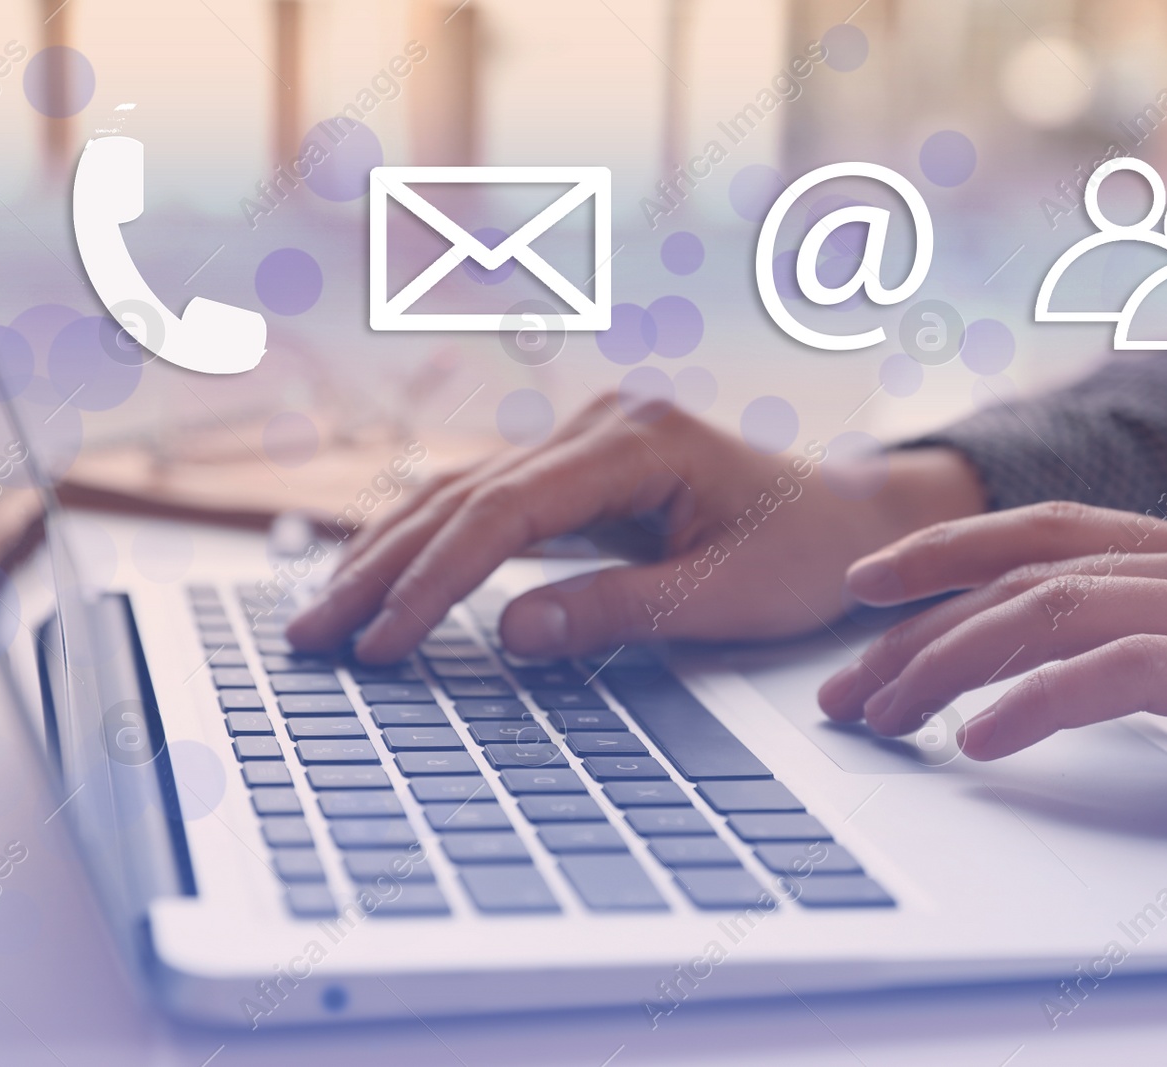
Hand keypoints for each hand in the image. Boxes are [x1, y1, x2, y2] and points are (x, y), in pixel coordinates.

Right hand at [286, 394, 984, 662]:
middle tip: (311, 637)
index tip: (385, 644)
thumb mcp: (726, 595)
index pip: (503, 510)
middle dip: (382, 568)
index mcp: (637, 440)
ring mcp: (587, 440)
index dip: (434, 580)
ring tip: (323, 614)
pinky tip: (381, 577)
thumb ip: (619, 610)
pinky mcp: (583, 470)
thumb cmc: (808, 553)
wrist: (855, 516)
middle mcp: (600, 424)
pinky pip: (488, 504)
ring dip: (390, 554)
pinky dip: (431, 544)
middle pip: (462, 494)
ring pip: (461, 493)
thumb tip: (507, 632)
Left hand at [817, 501, 1166, 840]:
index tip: (865, 592)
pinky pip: (1139, 672)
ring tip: (886, 718)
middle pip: (1030, 573)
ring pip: (1064, 610)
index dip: (947, 550)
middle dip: (919, 628)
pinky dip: (1047, 700)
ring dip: (956, 663)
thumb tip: (1104, 670)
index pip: (1053, 532)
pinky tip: (988, 741)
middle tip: (843, 691)